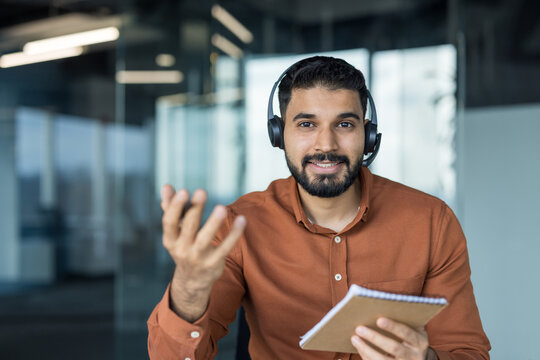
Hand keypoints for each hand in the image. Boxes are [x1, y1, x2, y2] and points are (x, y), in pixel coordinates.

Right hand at [160, 185, 245, 321]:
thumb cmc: (184, 246)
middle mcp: (181, 249)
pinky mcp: (214, 263)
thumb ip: (171, 208)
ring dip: (213, 223)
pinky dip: (233, 235)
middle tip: (202, 191)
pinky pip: (225, 248)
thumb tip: (166, 186)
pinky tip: (242, 220)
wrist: (192, 280)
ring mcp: (198, 258)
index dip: (174, 207)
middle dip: (194, 209)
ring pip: (205, 239)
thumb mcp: (175, 231)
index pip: (169, 222)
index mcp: (170, 239)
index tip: (183, 191)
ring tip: (221, 207)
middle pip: (188, 227)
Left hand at [351, 318, 436, 359]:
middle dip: (375, 338)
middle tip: (359, 328)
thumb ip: (402, 319)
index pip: (407, 333)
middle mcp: (415, 356)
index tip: (379, 319)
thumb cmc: (410, 336)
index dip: (393, 327)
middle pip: (394, 348)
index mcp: (420, 341)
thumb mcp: (413, 329)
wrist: (417, 358)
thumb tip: (378, 306)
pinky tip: (358, 346)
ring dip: (366, 349)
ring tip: (354, 338)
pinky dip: (366, 356)